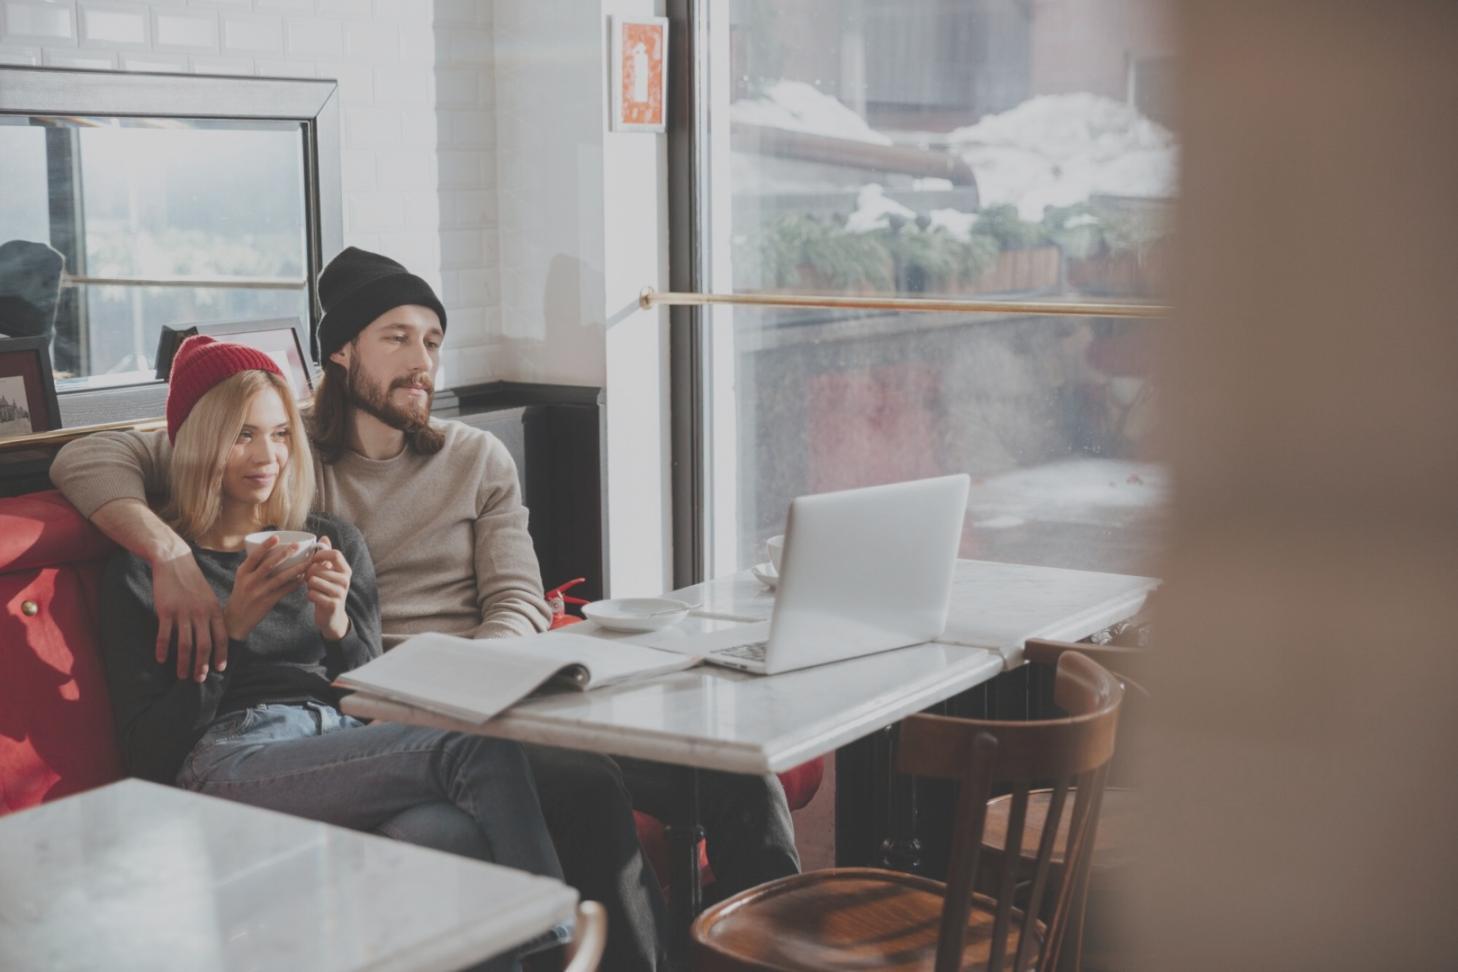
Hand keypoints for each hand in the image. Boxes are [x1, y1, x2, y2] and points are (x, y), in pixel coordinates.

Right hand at [152, 550, 227, 682]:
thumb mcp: (208, 597)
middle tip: (199, 680)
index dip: (221, 655)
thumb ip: (212, 616)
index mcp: (213, 610)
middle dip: (202, 666)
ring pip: (185, 645)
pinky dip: (163, 650)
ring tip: (181, 676)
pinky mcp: (165, 611)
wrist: (174, 562)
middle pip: (204, 646)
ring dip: (184, 663)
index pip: (221, 637)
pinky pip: (164, 635)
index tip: (220, 669)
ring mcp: (183, 613)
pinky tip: (161, 660)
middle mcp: (200, 613)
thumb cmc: (192, 582)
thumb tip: (216, 636)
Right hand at [223, 536, 305, 646]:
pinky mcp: (268, 602)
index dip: (265, 546)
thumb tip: (271, 550)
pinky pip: (284, 590)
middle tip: (297, 546)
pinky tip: (303, 578)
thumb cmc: (241, 594)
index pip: (254, 556)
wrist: (236, 619)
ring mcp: (259, 592)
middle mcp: (249, 581)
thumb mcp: (242, 579)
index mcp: (242, 572)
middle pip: (268, 564)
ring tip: (307, 562)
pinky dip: (295, 584)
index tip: (276, 537)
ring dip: (295, 569)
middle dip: (284, 554)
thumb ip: (253, 567)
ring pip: (280, 578)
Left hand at [304, 536, 352, 640]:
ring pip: (314, 581)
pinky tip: (313, 598)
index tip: (312, 560)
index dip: (320, 554)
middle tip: (309, 579)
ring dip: (309, 585)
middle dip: (309, 573)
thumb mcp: (330, 573)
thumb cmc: (328, 591)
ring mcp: (340, 593)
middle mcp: (346, 580)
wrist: (333, 618)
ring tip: (312, 588)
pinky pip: (312, 594)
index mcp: (345, 570)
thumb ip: (327, 555)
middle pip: (319, 568)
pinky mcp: (332, 604)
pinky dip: (309, 595)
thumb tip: (324, 537)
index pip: (335, 553)